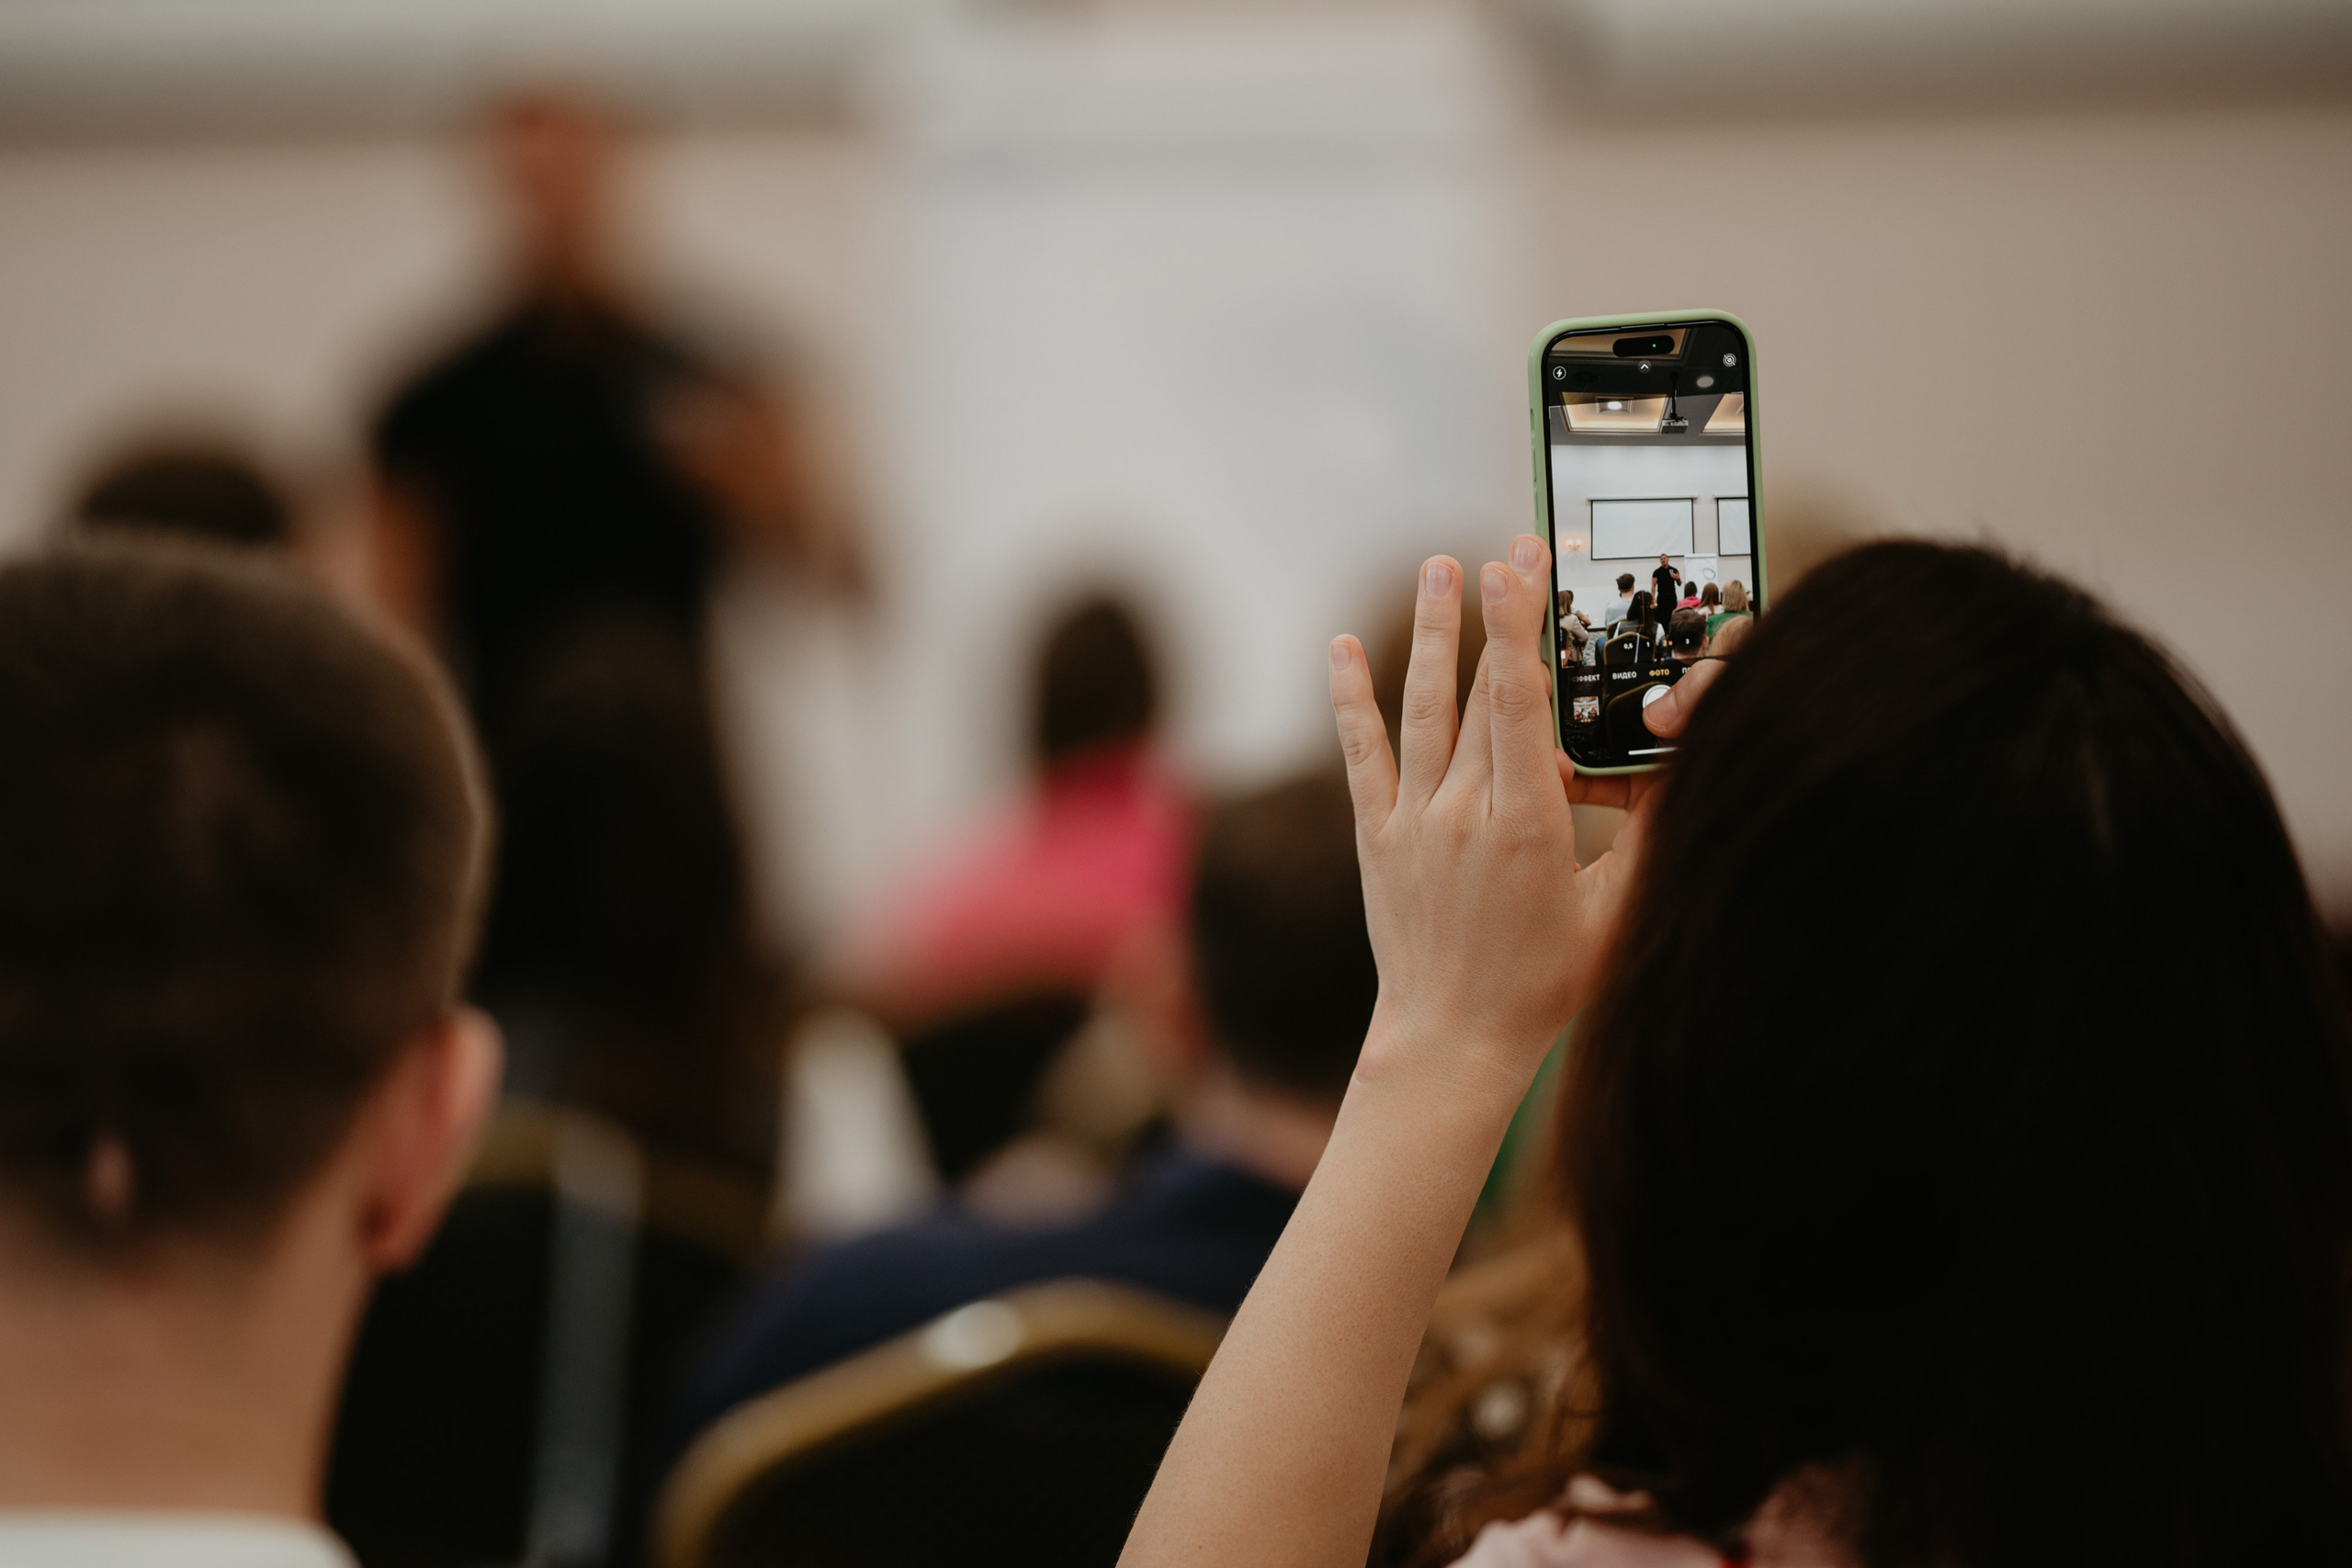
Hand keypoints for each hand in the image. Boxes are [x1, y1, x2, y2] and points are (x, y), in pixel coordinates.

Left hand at [1329, 536, 1683, 1100]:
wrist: (1452, 1039)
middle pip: (1479, 696)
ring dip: (1431, 634)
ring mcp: (1411, 823)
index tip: (1516, 568)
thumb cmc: (1545, 984)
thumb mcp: (1614, 913)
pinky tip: (1337, 648)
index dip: (1518, 631)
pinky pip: (1362, 754)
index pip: (1521, 707)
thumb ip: (1647, 838)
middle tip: (1505, 548)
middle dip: (1493, 614)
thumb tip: (1683, 766)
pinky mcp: (1376, 838)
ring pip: (1420, 710)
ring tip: (1437, 566)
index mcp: (1526, 826)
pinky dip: (1349, 699)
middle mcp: (1461, 814)